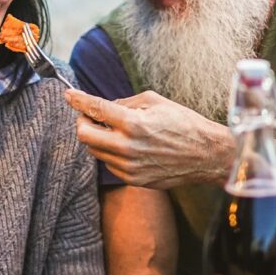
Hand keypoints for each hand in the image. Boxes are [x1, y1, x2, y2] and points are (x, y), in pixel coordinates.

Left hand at [64, 88, 229, 189]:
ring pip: (95, 151)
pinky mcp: (133, 180)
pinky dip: (111, 152)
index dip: (77, 100)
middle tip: (90, 115)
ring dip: (98, 138)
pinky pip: (109, 164)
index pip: (94, 109)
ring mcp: (129, 167)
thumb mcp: (155, 101)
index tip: (69, 95)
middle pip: (84, 135)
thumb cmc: (184, 123)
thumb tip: (105, 107)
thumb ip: (125, 103)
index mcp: (133, 123)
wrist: (206, 155)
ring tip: (114, 130)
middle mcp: (128, 147)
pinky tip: (127, 146)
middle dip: (82, 122)